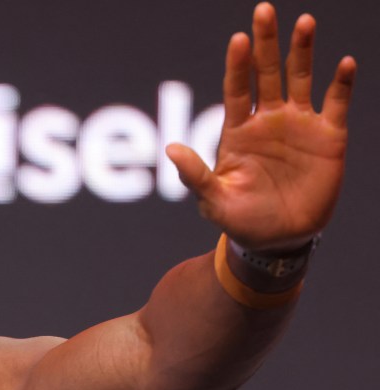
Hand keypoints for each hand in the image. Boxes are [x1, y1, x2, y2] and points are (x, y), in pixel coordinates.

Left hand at [166, 2, 355, 252]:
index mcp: (238, 131)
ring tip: (304, 21)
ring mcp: (299, 126)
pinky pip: (336, 104)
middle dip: (266, 43)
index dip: (238, 65)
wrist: (278, 241)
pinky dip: (342, 83)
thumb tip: (171, 150)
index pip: (237, 89)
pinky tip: (345, 63)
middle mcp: (268, 121)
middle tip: (264, 10)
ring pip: (301, 79)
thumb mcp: (214, 201)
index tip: (238, 39)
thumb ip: (195, 175)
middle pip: (266, 73)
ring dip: (302, 51)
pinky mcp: (328, 137)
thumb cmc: (240, 220)